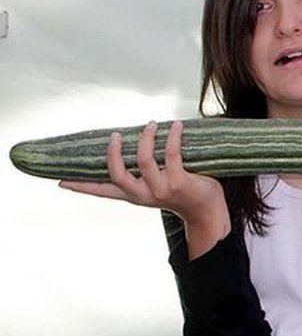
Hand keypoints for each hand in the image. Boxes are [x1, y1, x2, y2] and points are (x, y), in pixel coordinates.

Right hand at [58, 120, 226, 222]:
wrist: (207, 211)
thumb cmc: (183, 193)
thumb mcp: (157, 186)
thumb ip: (144, 173)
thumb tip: (136, 145)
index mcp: (134, 196)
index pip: (102, 192)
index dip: (82, 187)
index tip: (60, 182)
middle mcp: (143, 194)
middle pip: (117, 175)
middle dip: (112, 153)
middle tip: (114, 135)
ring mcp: (160, 189)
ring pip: (142, 160)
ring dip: (145, 138)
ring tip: (150, 124)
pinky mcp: (179, 182)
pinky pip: (171, 154)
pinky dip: (172, 136)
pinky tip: (176, 125)